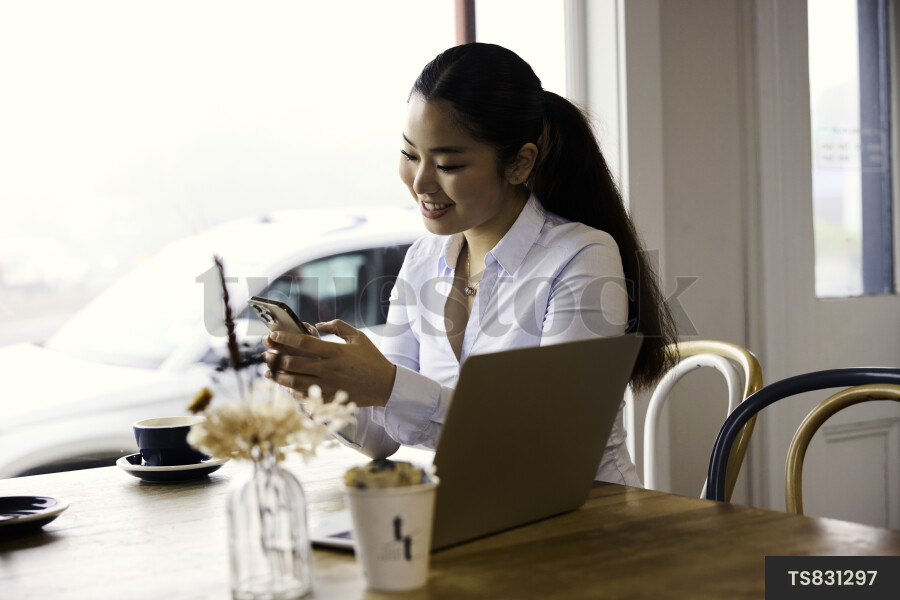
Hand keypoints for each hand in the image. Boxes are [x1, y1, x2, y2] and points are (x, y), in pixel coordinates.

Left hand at [262, 320, 396, 407]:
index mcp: (335, 352)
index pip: (303, 344)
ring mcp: (328, 386)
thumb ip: (337, 326)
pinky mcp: (329, 398)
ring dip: (278, 376)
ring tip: (268, 371)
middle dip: (275, 357)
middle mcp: (328, 369)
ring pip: (294, 382)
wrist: (385, 384)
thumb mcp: (358, 336)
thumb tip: (316, 325)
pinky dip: (292, 391)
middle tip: (265, 353)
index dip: (285, 339)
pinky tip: (285, 386)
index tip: (272, 335)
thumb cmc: (371, 358)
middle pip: (293, 364)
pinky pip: (304, 396)